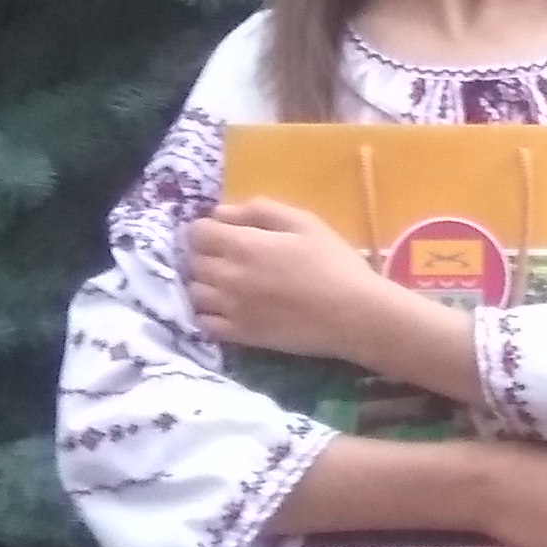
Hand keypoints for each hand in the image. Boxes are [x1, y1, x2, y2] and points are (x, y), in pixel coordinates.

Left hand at [186, 198, 419, 366]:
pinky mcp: (240, 335)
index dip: (206, 229)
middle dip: (204, 255)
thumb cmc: (333, 263)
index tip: (222, 233)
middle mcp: (228, 276)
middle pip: (192, 262)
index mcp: (242, 245)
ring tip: (225, 283)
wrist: (354, 315)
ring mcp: (231, 309)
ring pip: (194, 293)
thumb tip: (221, 212)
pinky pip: (204, 324)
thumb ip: (260, 211)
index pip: (197, 232)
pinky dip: (207, 314)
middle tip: (227, 257)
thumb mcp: (304, 222)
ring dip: (204, 284)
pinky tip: (225, 309)